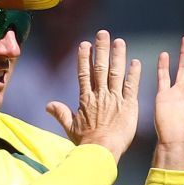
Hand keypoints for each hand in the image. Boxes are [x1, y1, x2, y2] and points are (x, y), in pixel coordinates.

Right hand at [49, 29, 141, 160]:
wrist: (101, 151)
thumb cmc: (86, 143)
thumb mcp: (70, 127)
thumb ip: (61, 114)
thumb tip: (48, 106)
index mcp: (86, 99)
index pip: (84, 74)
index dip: (84, 58)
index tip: (85, 44)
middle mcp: (100, 95)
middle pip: (100, 68)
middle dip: (102, 49)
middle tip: (103, 33)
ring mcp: (115, 99)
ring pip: (116, 73)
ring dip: (118, 56)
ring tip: (119, 41)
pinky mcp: (128, 106)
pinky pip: (131, 87)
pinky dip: (133, 74)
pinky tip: (136, 62)